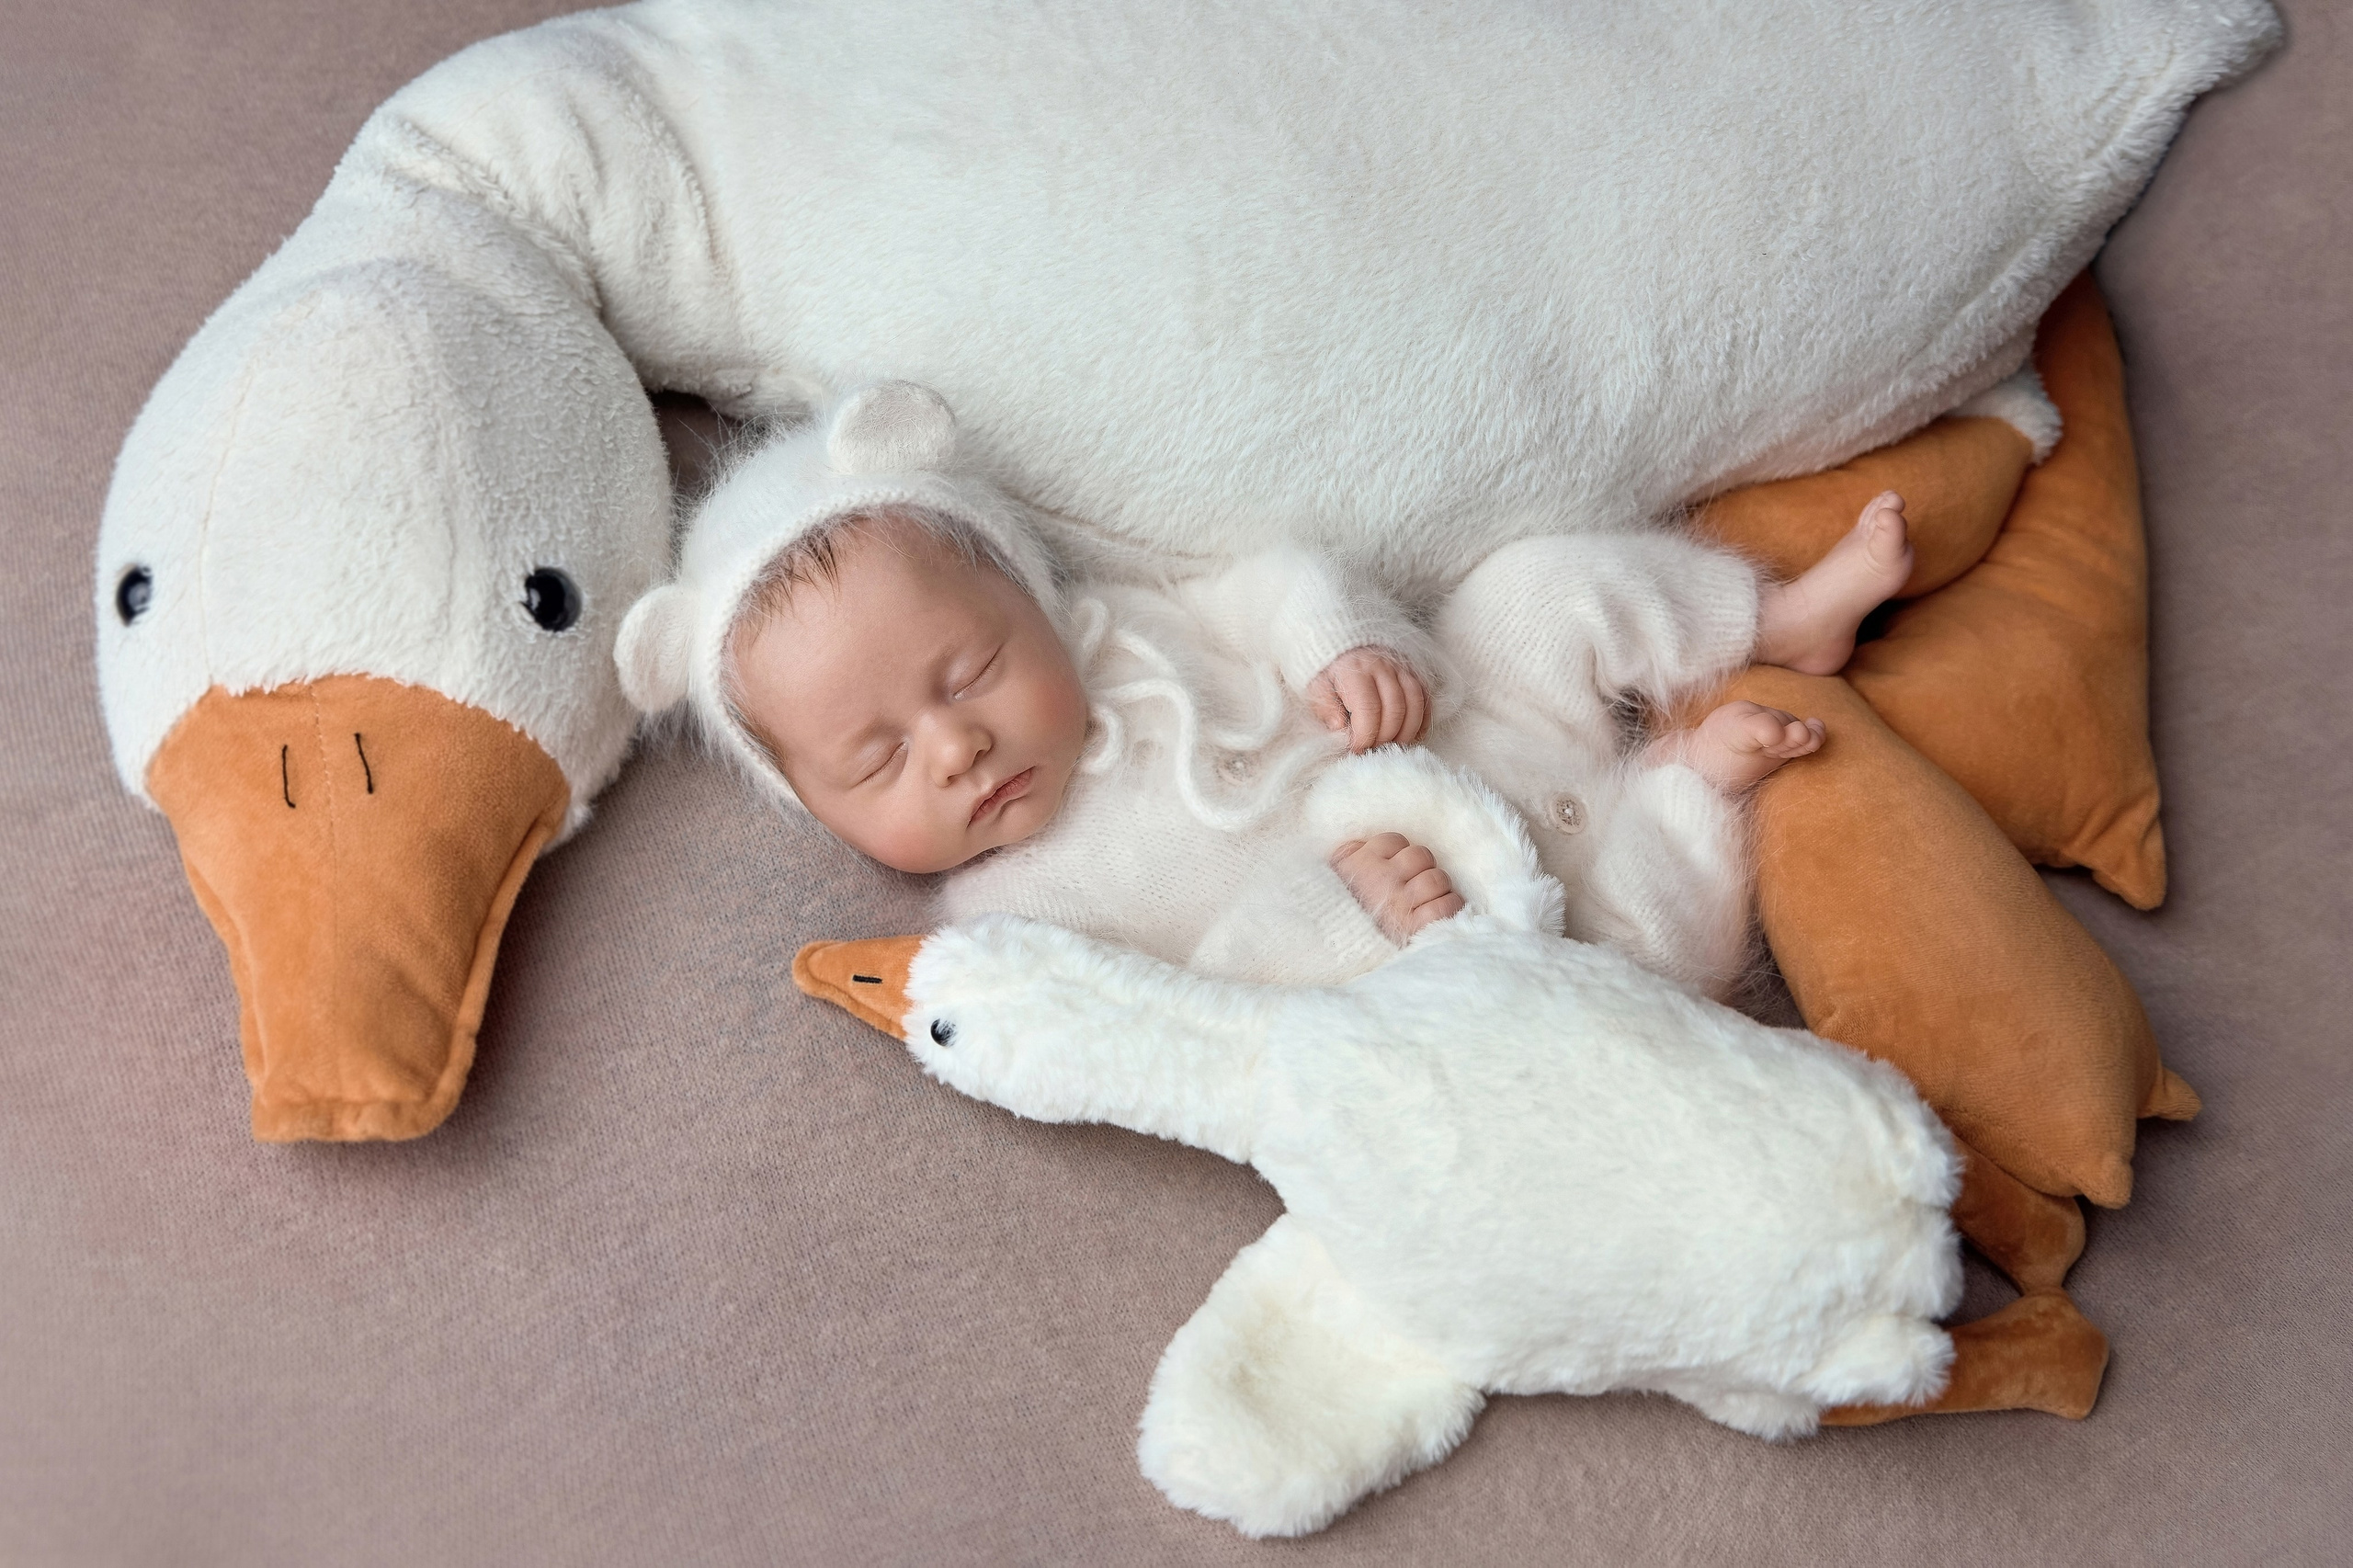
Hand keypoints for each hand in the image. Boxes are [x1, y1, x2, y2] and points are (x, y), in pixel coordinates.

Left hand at [1307, 647, 1429, 751]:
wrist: (1345, 647)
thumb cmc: (1330, 674)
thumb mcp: (1317, 688)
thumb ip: (1326, 708)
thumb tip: (1339, 727)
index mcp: (1355, 670)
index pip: (1368, 708)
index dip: (1365, 735)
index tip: (1357, 750)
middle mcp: (1382, 667)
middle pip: (1395, 709)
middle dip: (1385, 737)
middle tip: (1373, 750)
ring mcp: (1401, 669)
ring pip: (1415, 704)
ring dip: (1406, 732)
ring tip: (1391, 746)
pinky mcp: (1413, 673)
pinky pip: (1425, 700)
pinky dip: (1420, 722)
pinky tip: (1408, 736)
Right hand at [1329, 832, 1463, 943]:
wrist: (1330, 953)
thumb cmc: (1332, 915)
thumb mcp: (1328, 879)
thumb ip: (1346, 856)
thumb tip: (1362, 845)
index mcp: (1360, 864)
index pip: (1395, 841)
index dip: (1399, 854)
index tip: (1396, 868)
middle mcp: (1381, 879)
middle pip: (1420, 856)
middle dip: (1421, 868)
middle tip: (1414, 884)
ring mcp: (1400, 903)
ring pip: (1437, 879)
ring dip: (1437, 888)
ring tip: (1426, 898)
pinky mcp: (1415, 928)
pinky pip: (1446, 905)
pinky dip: (1448, 906)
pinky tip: (1437, 911)